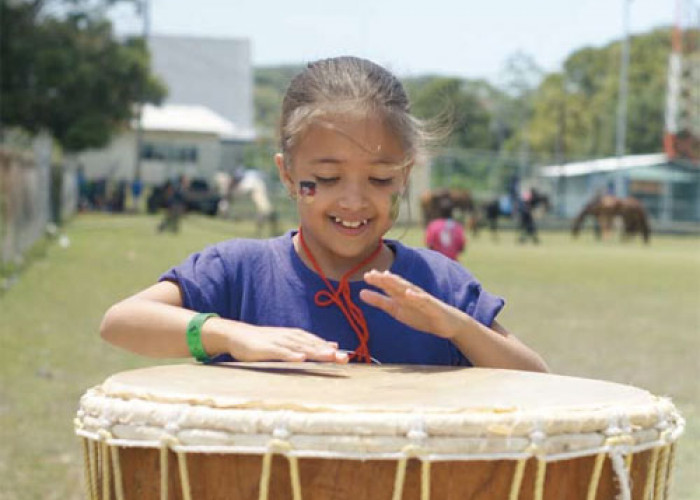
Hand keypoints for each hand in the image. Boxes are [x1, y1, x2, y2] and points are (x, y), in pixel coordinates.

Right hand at [221, 323, 348, 362]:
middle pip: (313, 345)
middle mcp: (291, 337)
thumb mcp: (290, 341)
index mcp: (298, 337)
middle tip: (345, 359)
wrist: (238, 334)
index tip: (348, 358)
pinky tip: (301, 359)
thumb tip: (333, 346)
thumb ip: (310, 344)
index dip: (332, 351)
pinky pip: (281, 352)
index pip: (318, 344)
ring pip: (300, 347)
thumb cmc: (265, 341)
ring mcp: (279, 342)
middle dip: (329, 352)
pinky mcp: (267, 348)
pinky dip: (292, 355)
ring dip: (315, 352)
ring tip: (329, 357)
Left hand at [360, 270, 466, 338]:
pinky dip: (416, 296)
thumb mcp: (396, 310)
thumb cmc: (420, 314)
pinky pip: (424, 301)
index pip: (388, 285)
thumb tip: (361, 293)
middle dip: (384, 279)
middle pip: (396, 285)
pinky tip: (408, 293)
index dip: (378, 280)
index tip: (366, 275)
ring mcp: (422, 299)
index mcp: (401, 294)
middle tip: (371, 274)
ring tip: (386, 277)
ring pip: (408, 289)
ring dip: (398, 283)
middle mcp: (411, 293)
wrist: (446, 323)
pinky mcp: (432, 306)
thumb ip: (380, 301)